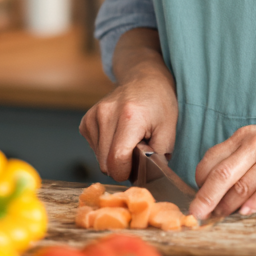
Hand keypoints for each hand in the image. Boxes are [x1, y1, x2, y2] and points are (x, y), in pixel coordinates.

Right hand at [80, 30, 177, 182]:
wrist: (144, 78)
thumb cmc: (159, 103)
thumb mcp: (169, 129)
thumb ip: (158, 156)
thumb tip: (146, 178)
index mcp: (129, 117)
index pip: (117, 161)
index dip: (128, 172)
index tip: (138, 166)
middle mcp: (106, 114)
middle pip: (105, 164)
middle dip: (122, 166)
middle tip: (137, 151)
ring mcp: (93, 116)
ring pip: (99, 159)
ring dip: (113, 157)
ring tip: (128, 140)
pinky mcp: (86, 120)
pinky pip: (94, 149)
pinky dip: (106, 148)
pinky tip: (117, 135)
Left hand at [189, 109, 255, 219]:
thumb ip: (239, 159)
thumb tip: (215, 188)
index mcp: (243, 137)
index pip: (211, 160)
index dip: (200, 182)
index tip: (197, 198)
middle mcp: (255, 143)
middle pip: (222, 174)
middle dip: (206, 197)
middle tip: (196, 214)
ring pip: (244, 184)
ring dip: (229, 204)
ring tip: (220, 216)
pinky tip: (246, 212)